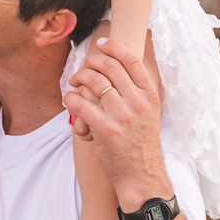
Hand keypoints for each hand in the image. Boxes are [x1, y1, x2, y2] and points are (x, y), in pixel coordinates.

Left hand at [63, 38, 167, 197]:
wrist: (142, 176)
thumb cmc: (141, 143)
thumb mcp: (149, 112)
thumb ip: (136, 90)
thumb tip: (117, 65)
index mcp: (149, 95)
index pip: (131, 60)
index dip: (114, 47)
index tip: (101, 43)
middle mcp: (138, 102)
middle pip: (110, 66)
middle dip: (91, 62)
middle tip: (83, 68)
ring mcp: (122, 115)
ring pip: (93, 82)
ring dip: (79, 78)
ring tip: (74, 82)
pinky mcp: (105, 129)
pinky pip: (81, 104)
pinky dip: (71, 98)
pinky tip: (69, 99)